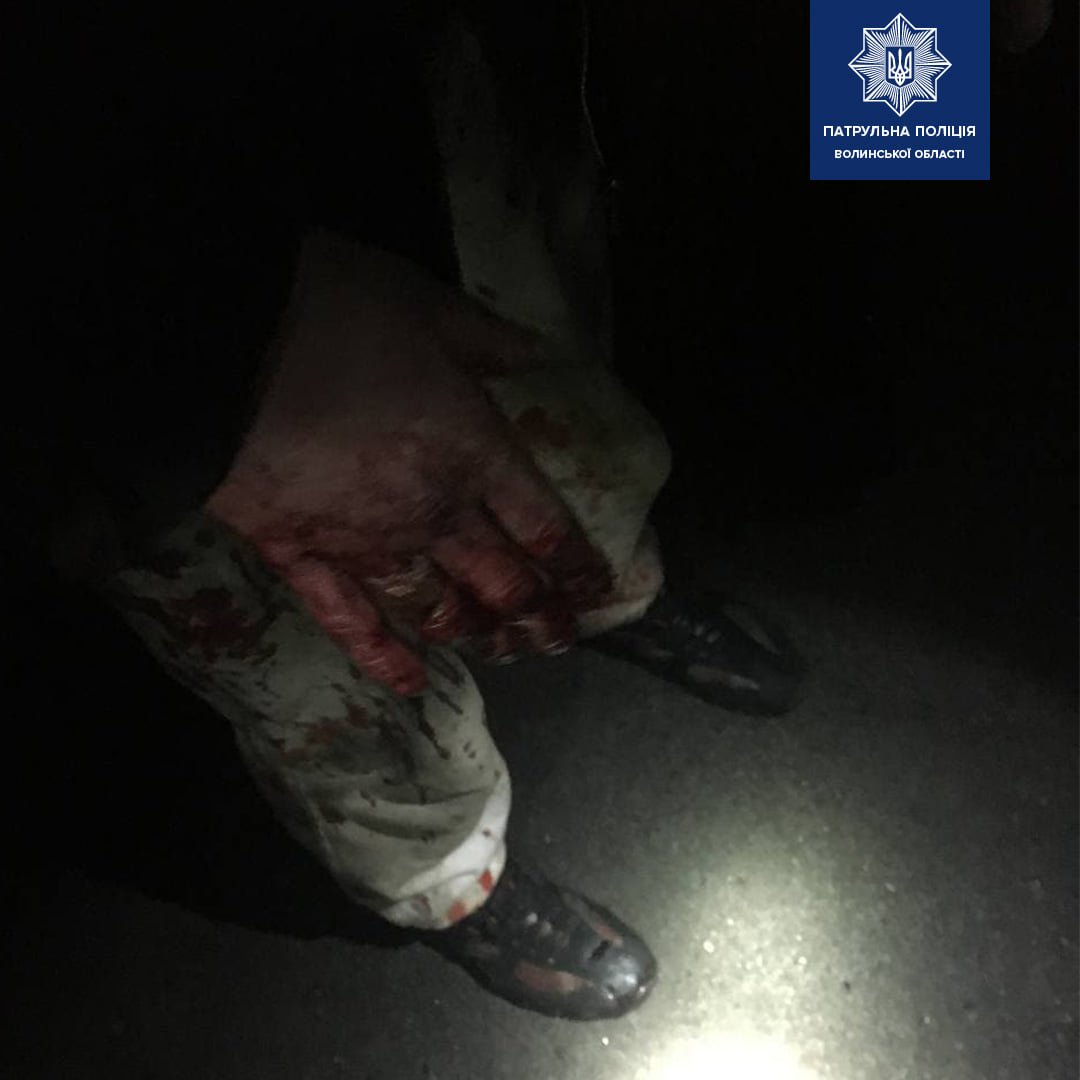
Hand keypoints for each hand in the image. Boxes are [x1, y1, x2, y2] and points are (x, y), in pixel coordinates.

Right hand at [207, 231, 611, 694]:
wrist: (219, 349)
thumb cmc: (334, 314)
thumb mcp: (432, 305)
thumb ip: (495, 342)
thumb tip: (549, 361)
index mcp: (473, 453)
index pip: (545, 525)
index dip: (577, 563)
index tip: (598, 586)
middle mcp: (432, 514)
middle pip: (503, 583)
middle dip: (540, 615)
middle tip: (562, 637)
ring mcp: (367, 546)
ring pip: (439, 610)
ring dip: (478, 635)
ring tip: (504, 651)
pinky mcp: (303, 561)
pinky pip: (352, 624)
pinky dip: (385, 658)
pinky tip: (412, 682)